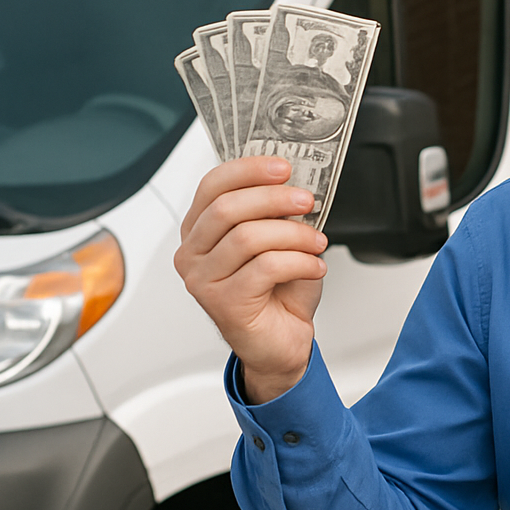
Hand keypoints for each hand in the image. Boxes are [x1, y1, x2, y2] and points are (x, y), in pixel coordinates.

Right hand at [174, 156, 325, 402]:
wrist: (280, 342)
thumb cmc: (276, 292)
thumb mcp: (278, 241)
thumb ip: (275, 213)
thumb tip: (293, 185)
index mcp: (199, 230)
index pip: (212, 186)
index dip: (248, 170)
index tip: (282, 167)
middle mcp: (192, 254)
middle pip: (228, 208)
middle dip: (275, 199)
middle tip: (306, 201)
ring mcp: (202, 280)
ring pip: (248, 237)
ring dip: (293, 235)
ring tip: (316, 243)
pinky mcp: (222, 303)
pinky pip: (265, 267)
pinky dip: (299, 262)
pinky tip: (314, 267)